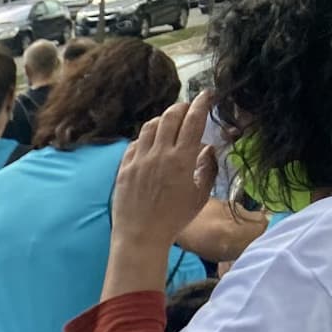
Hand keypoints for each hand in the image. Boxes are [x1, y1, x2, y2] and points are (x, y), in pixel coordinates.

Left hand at [112, 90, 218, 250]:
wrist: (140, 236)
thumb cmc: (175, 219)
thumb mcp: (200, 195)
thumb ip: (208, 167)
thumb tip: (208, 147)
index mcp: (182, 159)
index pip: (193, 120)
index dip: (201, 103)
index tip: (207, 95)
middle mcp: (159, 155)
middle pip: (170, 116)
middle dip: (181, 107)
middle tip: (188, 108)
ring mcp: (138, 160)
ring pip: (149, 126)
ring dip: (162, 119)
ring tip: (169, 123)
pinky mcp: (123, 168)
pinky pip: (134, 143)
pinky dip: (145, 138)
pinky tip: (150, 143)